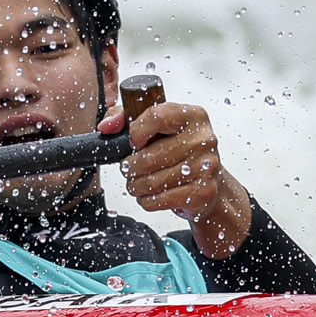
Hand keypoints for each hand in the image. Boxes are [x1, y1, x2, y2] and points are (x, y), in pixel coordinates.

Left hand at [101, 98, 254, 259]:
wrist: (208, 179)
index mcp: (192, 116)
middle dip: (131, 167)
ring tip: (138, 183)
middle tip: (129, 169)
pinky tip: (150, 195)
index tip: (133, 143)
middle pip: (149, 156)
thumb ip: (125, 118)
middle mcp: (203, 139)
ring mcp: (206, 166)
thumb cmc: (178, 150)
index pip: (156, 116)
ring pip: (153, 181)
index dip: (136, 132)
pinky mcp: (203, 191)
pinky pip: (161, 199)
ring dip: (137, 186)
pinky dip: (148, 200)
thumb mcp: (156, 126)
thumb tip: (107, 127)